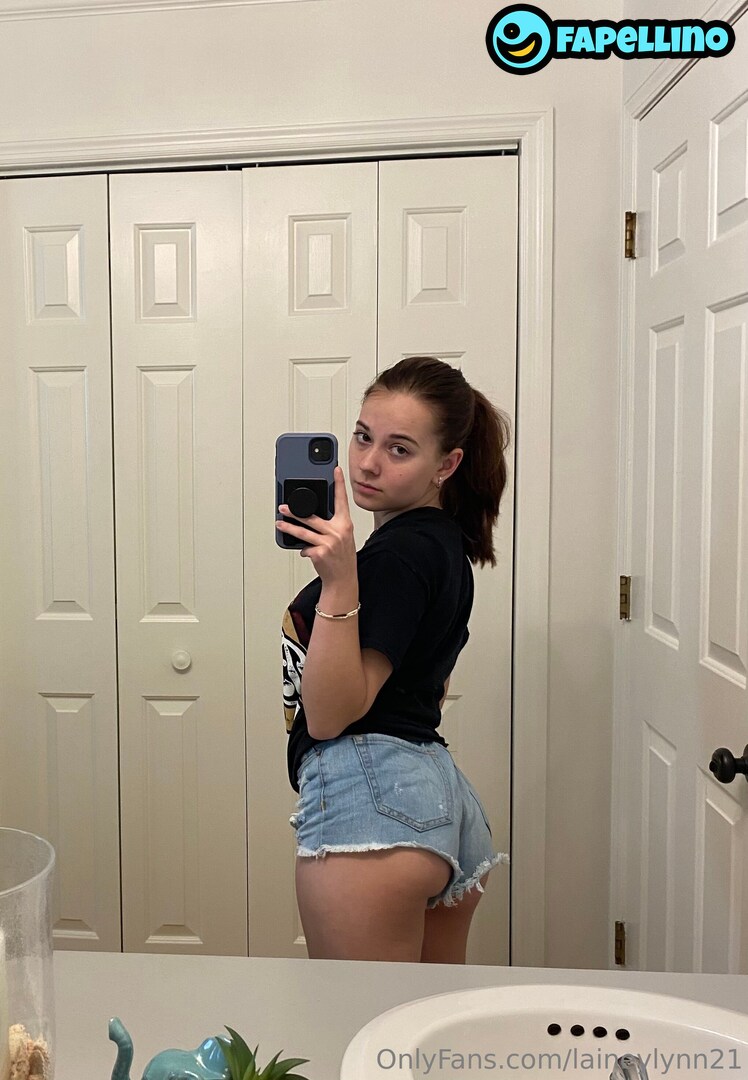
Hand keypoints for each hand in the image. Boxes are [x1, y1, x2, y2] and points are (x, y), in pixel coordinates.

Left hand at [277, 466, 356, 583]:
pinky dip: (303, 550)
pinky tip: (305, 552)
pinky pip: (305, 547)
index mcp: (345, 524)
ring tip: (280, 524)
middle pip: (311, 517)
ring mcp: (329, 543)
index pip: (341, 500)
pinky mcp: (320, 554)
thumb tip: (312, 516)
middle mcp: (338, 532)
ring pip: (303, 532)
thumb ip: (332, 525)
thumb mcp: (343, 538)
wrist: (343, 579)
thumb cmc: (342, 558)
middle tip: (283, 507)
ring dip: (288, 527)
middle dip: (294, 512)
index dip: (339, 484)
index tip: (335, 470)